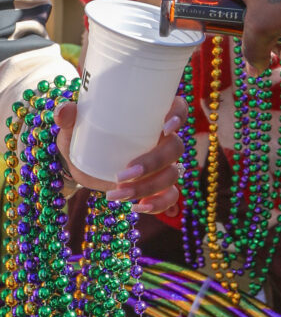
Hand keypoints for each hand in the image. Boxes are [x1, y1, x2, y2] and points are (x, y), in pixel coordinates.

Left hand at [55, 97, 186, 214]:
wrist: (81, 161)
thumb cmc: (84, 134)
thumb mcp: (75, 125)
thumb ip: (69, 116)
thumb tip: (64, 112)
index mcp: (152, 116)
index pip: (179, 109)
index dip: (178, 117)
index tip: (164, 128)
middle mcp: (163, 138)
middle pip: (175, 147)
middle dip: (153, 163)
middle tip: (122, 174)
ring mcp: (163, 163)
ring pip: (172, 174)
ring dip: (148, 187)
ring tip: (116, 194)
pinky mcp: (157, 185)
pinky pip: (171, 196)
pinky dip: (159, 204)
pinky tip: (138, 207)